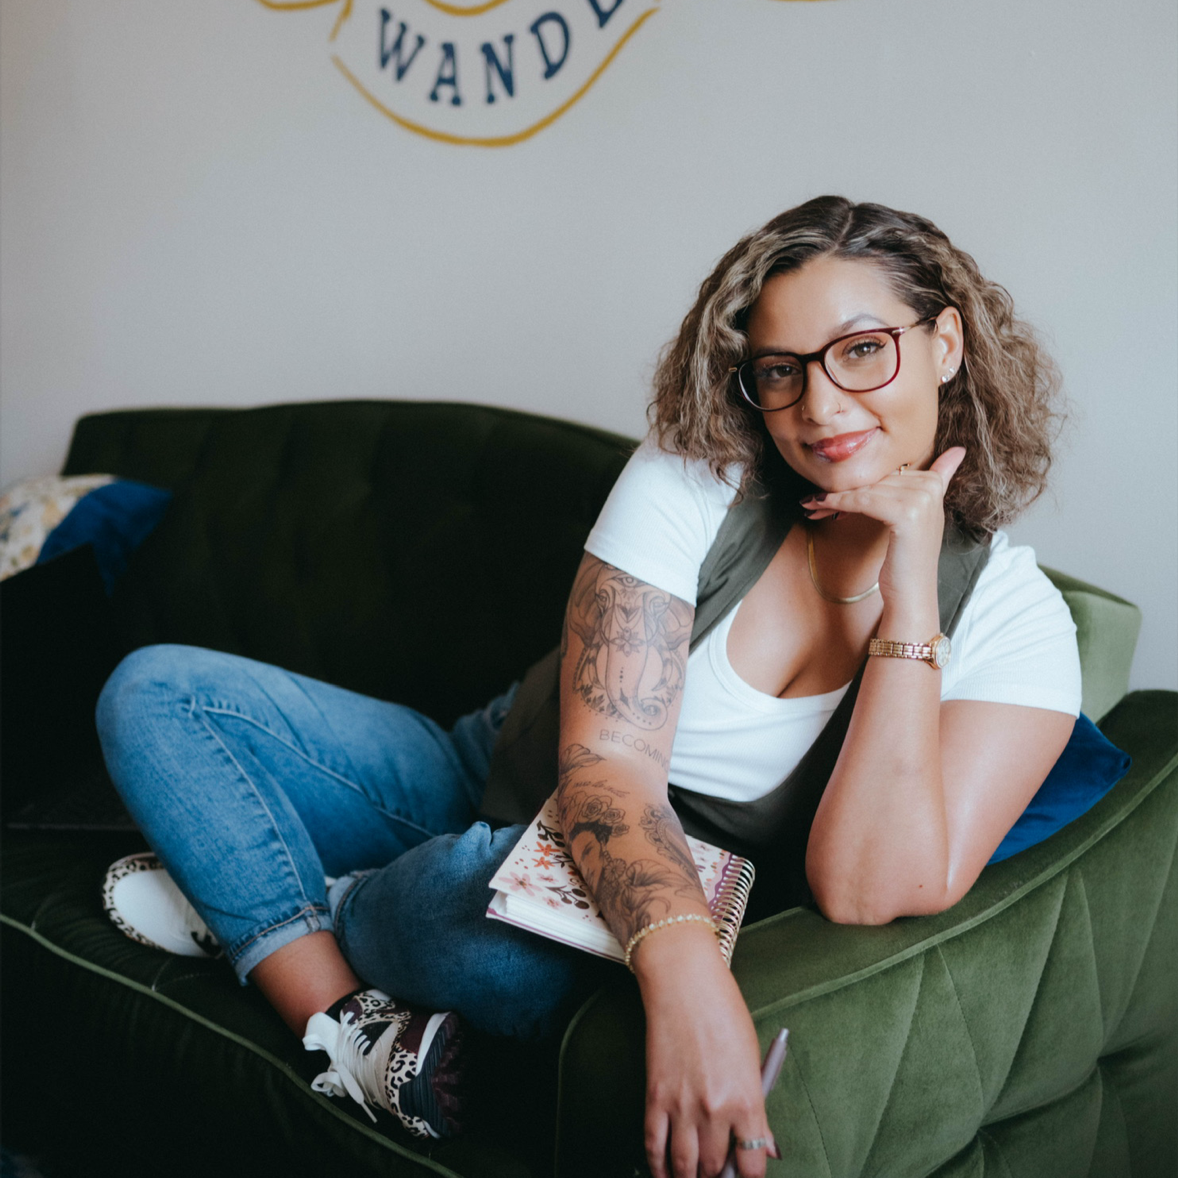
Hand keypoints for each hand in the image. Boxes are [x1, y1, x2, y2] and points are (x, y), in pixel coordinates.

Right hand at [635, 925, 771, 1177]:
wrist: (684, 982)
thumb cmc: (723, 1011)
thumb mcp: (753, 1059)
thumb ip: (756, 1107)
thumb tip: (764, 1145)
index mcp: (748, 1100)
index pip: (753, 1164)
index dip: (751, 1177)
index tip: (747, 1176)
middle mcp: (716, 1110)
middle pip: (717, 1168)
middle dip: (718, 1177)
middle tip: (718, 1173)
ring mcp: (682, 1106)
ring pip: (685, 1166)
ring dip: (689, 1177)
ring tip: (692, 1177)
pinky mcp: (655, 1096)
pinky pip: (654, 1145)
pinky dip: (658, 1166)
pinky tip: (663, 1172)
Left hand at [803, 447, 966, 611]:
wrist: (912, 594)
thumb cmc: (904, 561)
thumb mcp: (911, 518)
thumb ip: (918, 487)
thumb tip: (950, 453)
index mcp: (933, 484)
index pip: (886, 472)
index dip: (858, 480)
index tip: (831, 488)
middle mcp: (930, 488)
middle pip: (874, 480)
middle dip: (843, 490)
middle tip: (813, 499)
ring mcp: (921, 500)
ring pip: (865, 490)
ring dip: (833, 497)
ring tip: (811, 504)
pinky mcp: (907, 513)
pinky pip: (863, 502)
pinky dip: (838, 504)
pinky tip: (820, 506)